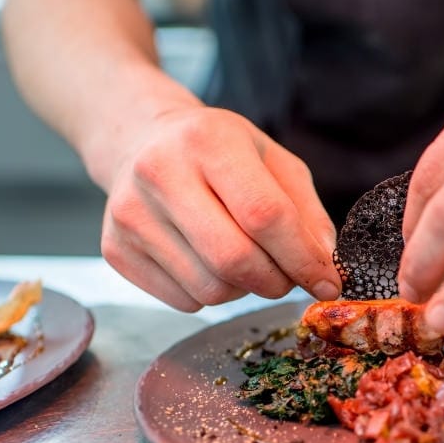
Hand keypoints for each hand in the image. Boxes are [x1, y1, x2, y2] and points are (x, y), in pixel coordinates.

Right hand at [99, 106, 341, 310]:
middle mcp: (160, 173)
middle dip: (275, 281)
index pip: (264, 215)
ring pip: (209, 289)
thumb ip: (306, 213)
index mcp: (208, 140)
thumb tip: (325, 268)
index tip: (328, 282)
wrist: (140, 142)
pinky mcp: (116, 250)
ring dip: (242, 289)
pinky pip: (183, 301)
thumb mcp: (272, 161)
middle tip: (288, 278)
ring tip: (243, 260)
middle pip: (234, 259)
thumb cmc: (217, 152)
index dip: (303, 258)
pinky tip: (206, 261)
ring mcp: (130, 215)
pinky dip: (209, 294)